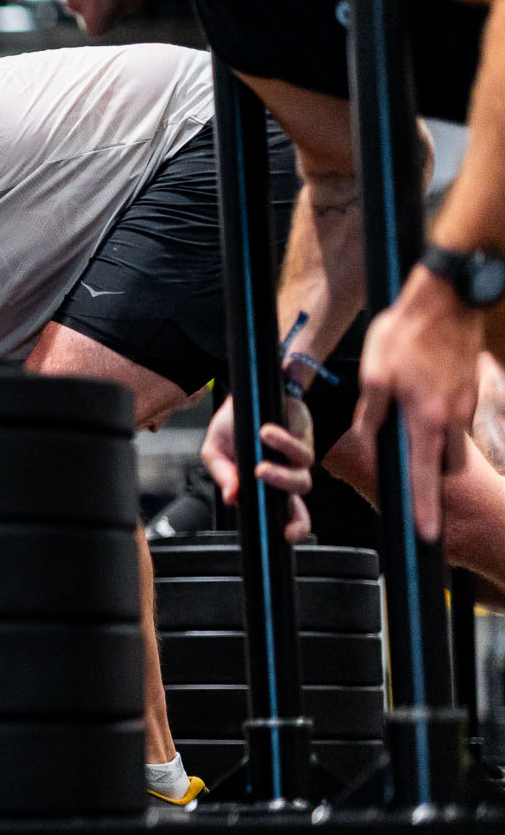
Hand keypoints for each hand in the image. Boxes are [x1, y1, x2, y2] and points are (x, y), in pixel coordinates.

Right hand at [200, 391, 315, 544]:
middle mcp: (286, 473)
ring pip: (303, 479)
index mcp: (267, 485)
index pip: (288, 513)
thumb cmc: (234, 423)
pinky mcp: (305, 437)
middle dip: (286, 502)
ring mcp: (297, 456)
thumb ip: (222, 474)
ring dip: (281, 474)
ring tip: (259, 466)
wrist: (248, 389)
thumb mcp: (215, 449)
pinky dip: (282, 443)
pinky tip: (265, 433)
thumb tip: (230, 498)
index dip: (293, 527)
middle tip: (260, 483)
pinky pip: (300, 448)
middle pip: (299, 500)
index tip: (284, 535)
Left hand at [352, 267, 483, 540]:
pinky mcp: (469, 391)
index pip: (425, 476)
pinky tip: (420, 397)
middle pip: (443, 465)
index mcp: (426, 420)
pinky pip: (453, 418)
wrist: (446, 301)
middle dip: (429, 474)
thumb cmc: (406, 334)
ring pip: (449, 441)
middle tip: (411, 468)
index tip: (425, 533)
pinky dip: (438, 420)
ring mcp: (465, 404)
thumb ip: (371, 414)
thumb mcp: (374, 375)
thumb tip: (365, 439)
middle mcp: (451, 418)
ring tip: (411, 425)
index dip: (424, 507)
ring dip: (433, 445)